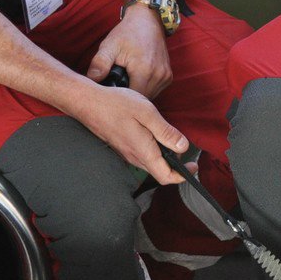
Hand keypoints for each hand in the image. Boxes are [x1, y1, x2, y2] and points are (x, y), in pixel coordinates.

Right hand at [71, 82, 188, 185]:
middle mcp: (133, 157)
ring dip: (163, 158)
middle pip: (159, 171)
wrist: (87, 102)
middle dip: (175, 166)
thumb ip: (165, 132)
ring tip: (170, 141)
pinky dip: (152, 151)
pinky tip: (153, 134)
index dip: (182, 176)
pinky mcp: (120, 147)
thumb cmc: (115, 104)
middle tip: (185, 150)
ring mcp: (125, 153)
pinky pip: (140, 155)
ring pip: (150, 163)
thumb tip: (183, 147)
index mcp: (143, 151)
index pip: (166, 176)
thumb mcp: (147, 113)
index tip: (193, 167)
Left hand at [86, 7, 172, 98]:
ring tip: (125, 81)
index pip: (131, 98)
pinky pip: (155, 90)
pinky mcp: (168, 76)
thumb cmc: (127, 32)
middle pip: (140, 99)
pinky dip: (145, 88)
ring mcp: (166, 76)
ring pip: (149, 96)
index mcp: (144, 70)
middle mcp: (159, 75)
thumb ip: (99, 64)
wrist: (147, 20)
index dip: (119, 97)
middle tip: (115, 84)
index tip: (111, 90)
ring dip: (137, 93)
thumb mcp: (109, 46)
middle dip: (127, 95)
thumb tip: (92, 80)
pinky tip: (135, 79)